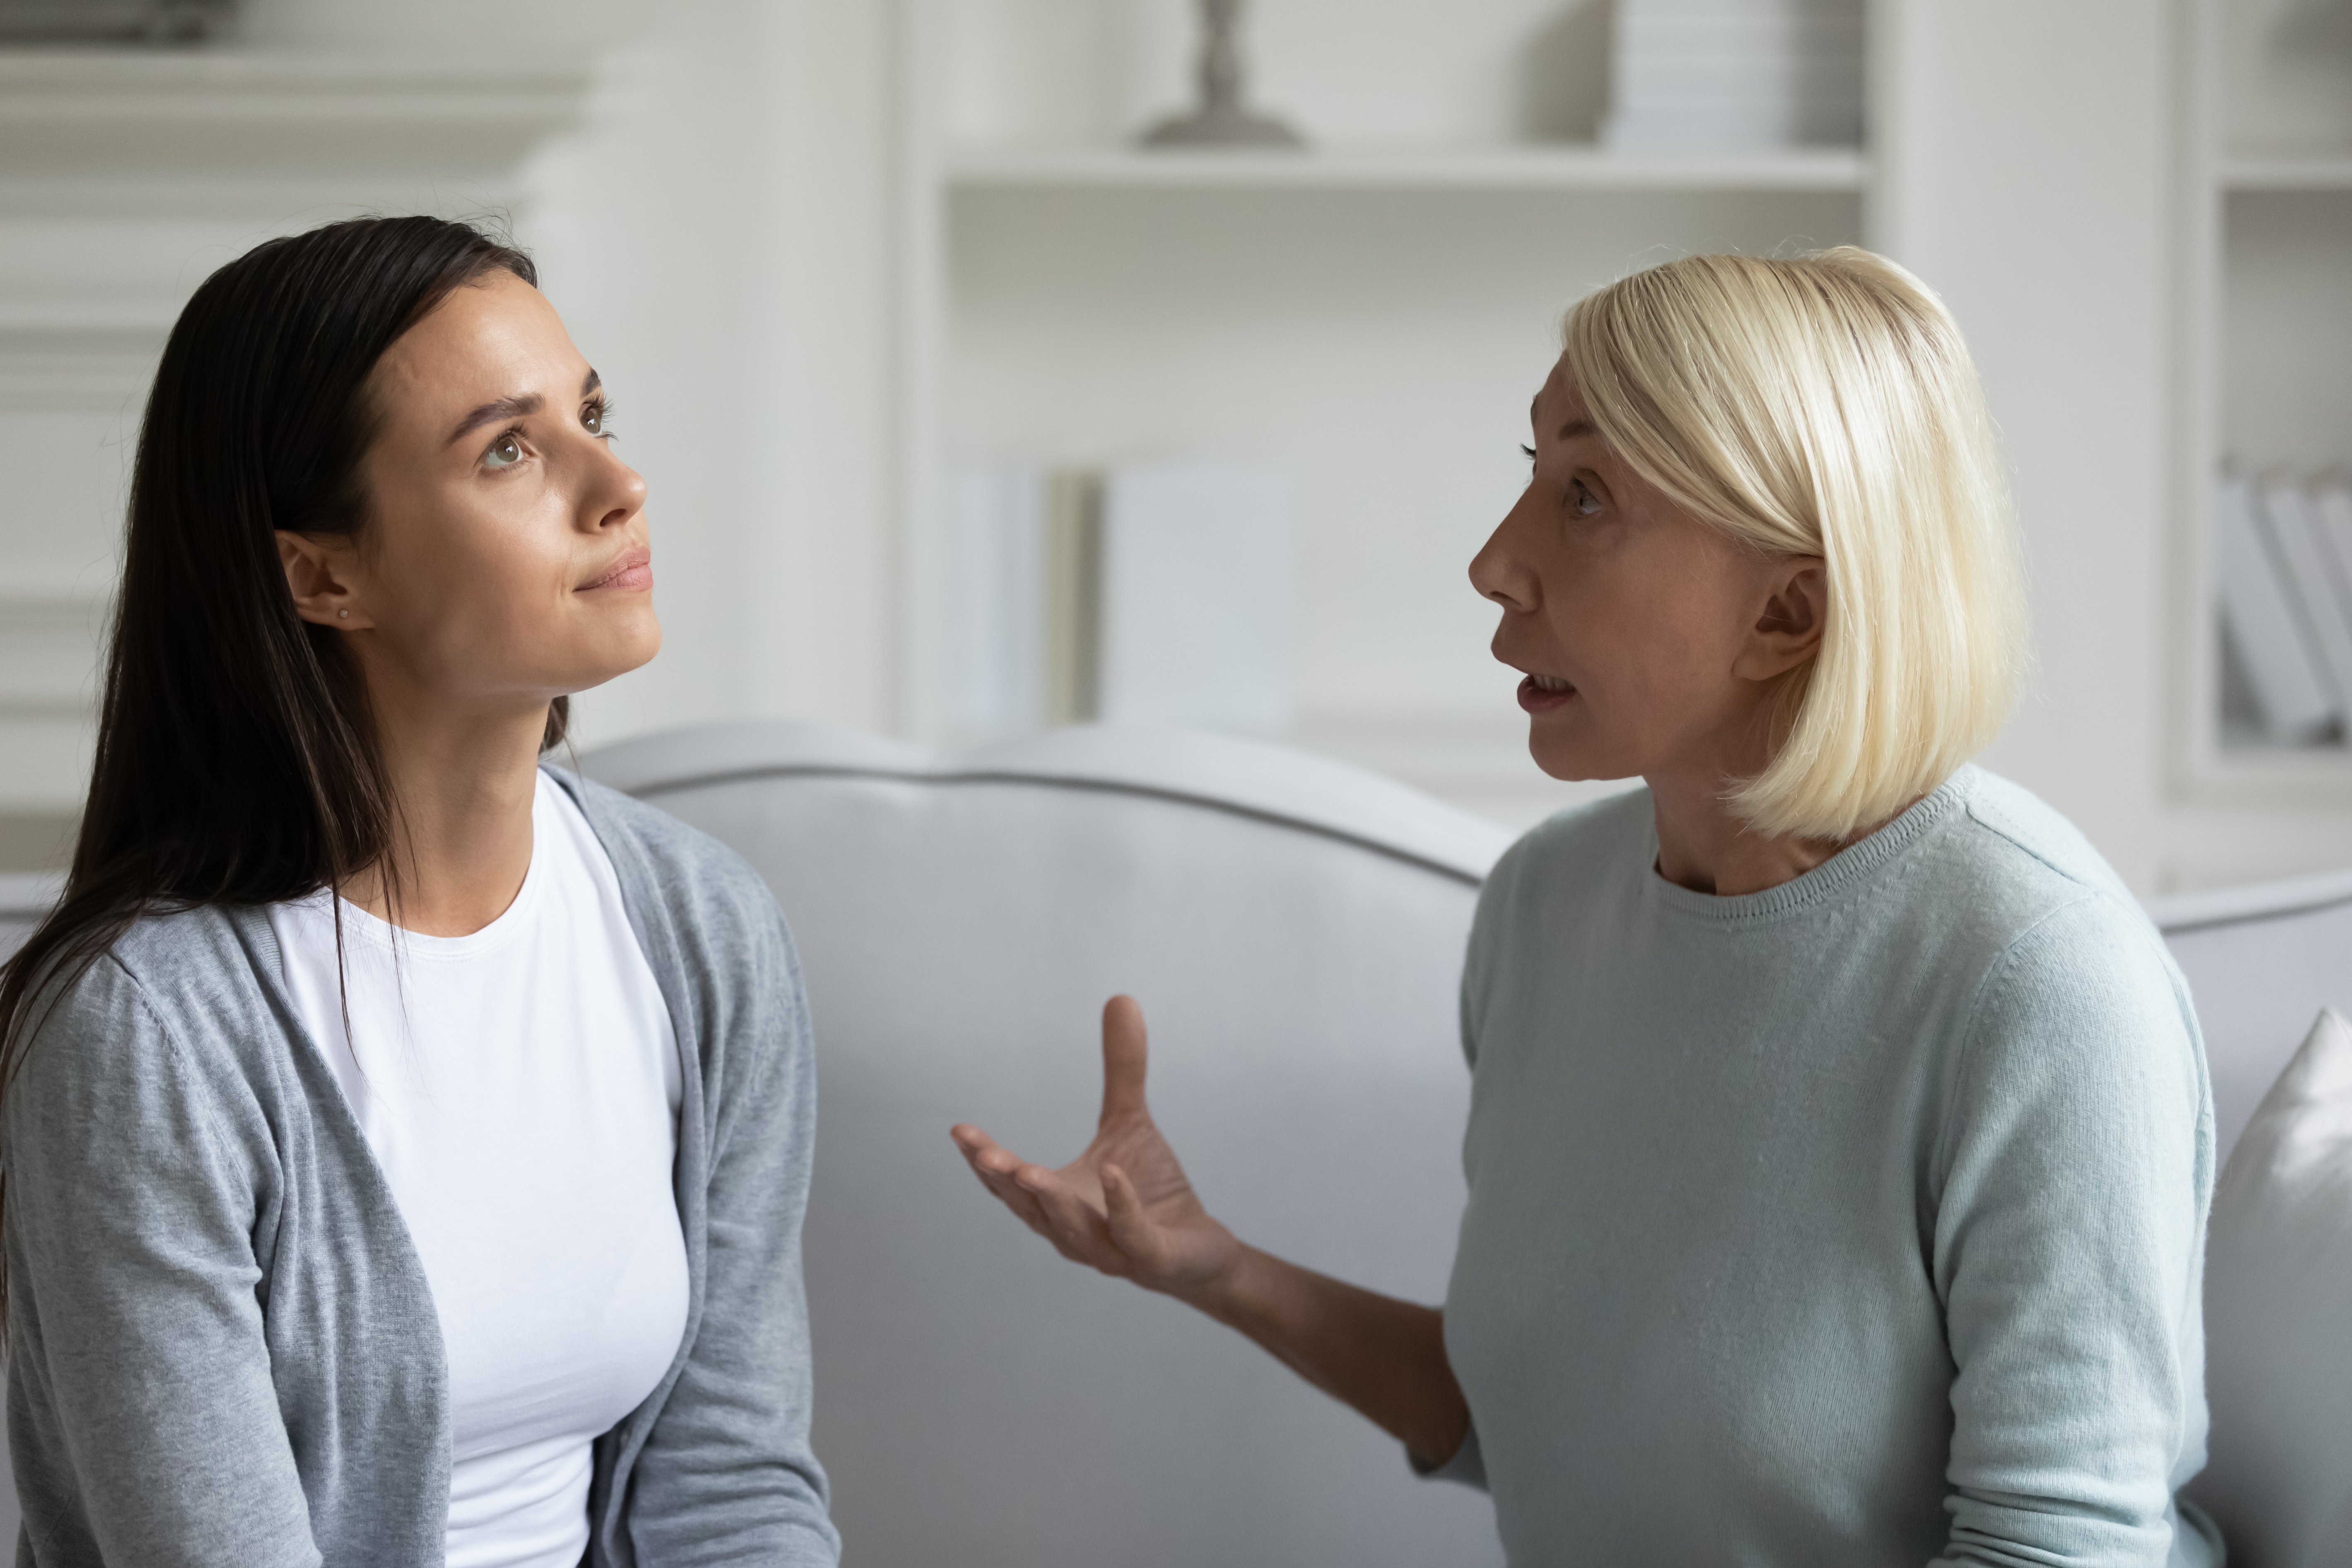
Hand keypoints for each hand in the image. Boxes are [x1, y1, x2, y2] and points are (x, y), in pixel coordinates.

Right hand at [951, 995, 1242, 1305]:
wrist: (1200, 1250)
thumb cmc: (1151, 1189)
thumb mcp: (1131, 1122)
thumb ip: (1120, 1070)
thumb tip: (1121, 997)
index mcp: (1056, 1201)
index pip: (1010, 1184)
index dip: (983, 1161)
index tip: (959, 1130)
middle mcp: (1073, 1232)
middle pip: (1030, 1208)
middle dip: (1005, 1180)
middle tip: (983, 1153)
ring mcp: (1110, 1251)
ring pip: (1072, 1229)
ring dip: (1050, 1201)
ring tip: (1029, 1170)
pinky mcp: (1153, 1259)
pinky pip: (1131, 1234)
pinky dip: (1120, 1207)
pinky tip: (1112, 1172)